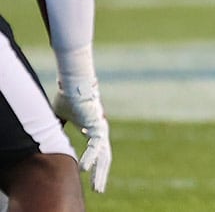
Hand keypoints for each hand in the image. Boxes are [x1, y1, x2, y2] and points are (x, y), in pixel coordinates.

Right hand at [52, 75, 111, 192]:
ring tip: (97, 187)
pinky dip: (90, 158)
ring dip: (99, 173)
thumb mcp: (60, 117)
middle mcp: (100, 132)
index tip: (91, 177)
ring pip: (104, 156)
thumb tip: (50, 135)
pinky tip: (85, 169)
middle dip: (101, 174)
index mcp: (94, 131)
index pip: (98, 152)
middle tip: (99, 190)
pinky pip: (95, 146)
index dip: (96, 165)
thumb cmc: (68, 98)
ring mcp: (101, 130)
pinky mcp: (98, 127)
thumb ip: (59, 127)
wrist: (72, 86)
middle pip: (104, 158)